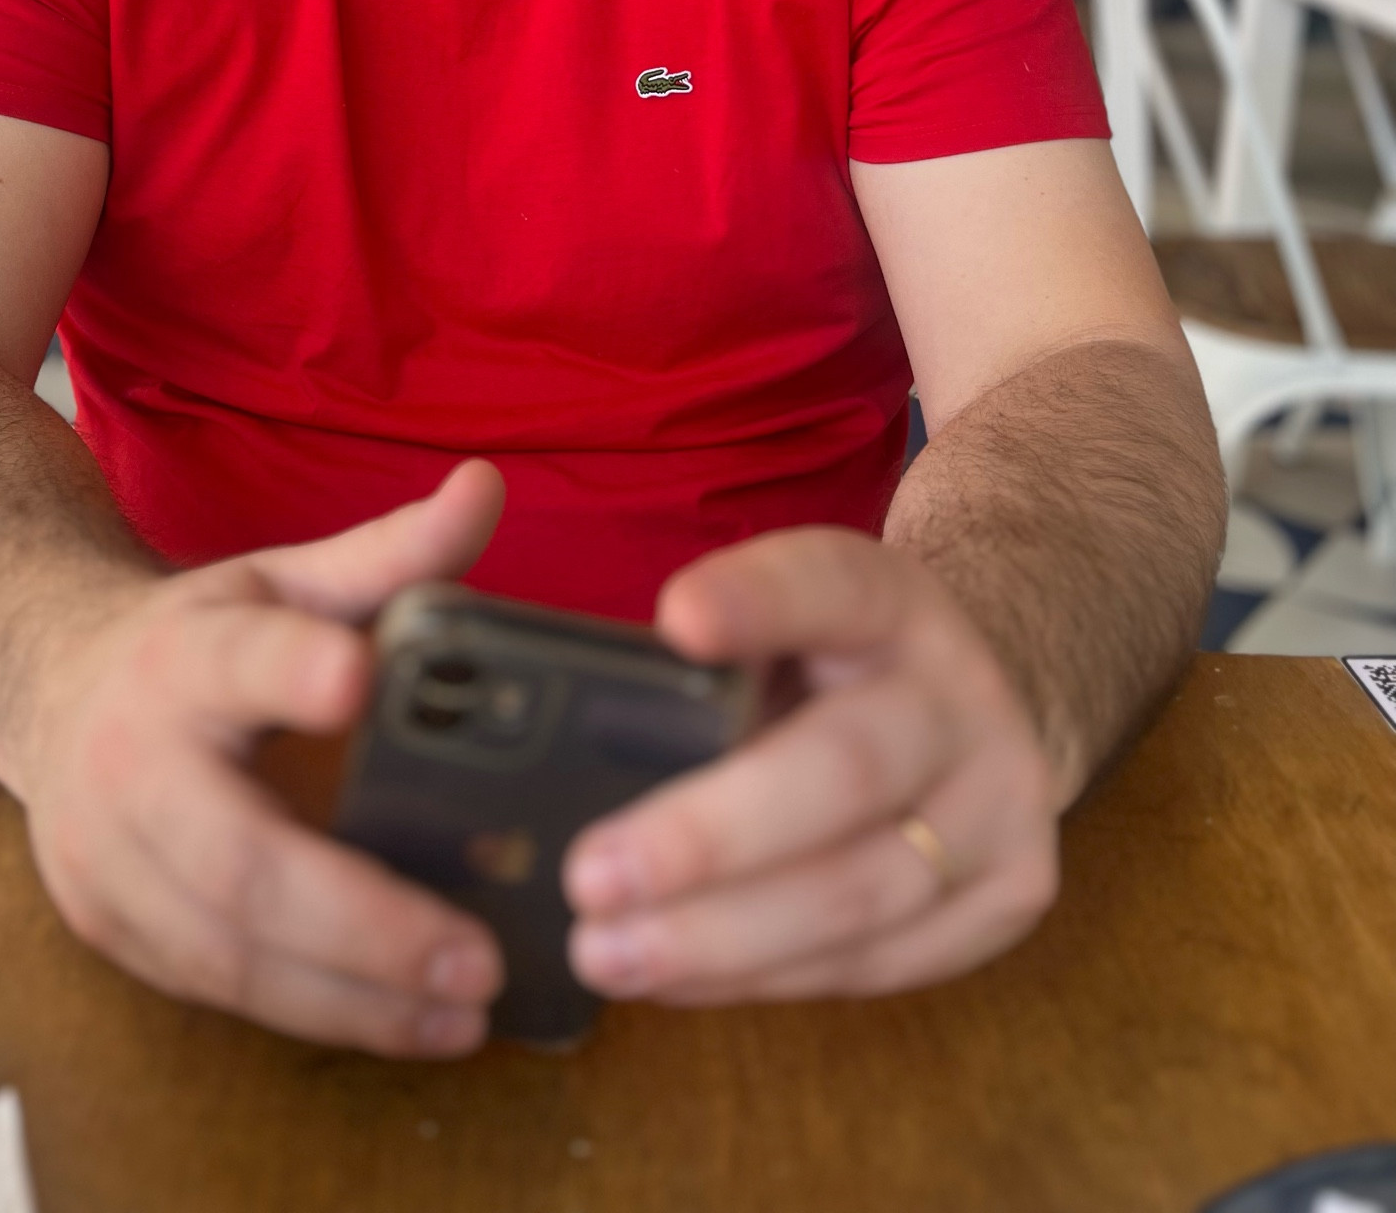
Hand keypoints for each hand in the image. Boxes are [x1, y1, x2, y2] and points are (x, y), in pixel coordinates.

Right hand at [19, 462, 507, 1055]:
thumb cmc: (201, 638)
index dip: (292, 669)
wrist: (51, 689)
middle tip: (476, 955)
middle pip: (239, 859)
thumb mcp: (287, 579)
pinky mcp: (113, 931)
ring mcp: (109, 860)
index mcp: (185, 655)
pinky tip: (406, 1021)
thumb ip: (392, 551)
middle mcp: (133, 762)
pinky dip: (319, 1014)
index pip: (238, 659)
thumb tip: (486, 487)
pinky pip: (220, 990)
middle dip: (362, 921)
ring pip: (230, 952)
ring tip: (467, 1012)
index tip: (356, 679)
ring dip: (355, 999)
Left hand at [562, 528, 1059, 1003]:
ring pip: (862, 890)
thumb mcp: (783, 620)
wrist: (983, 707)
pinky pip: (881, 959)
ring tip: (608, 954)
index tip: (674, 620)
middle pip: (844, 768)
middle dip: (710, 836)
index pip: (827, 583)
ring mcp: (1003, 796)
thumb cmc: (831, 668)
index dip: (756, 599)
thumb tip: (549, 721)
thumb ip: (705, 652)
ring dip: (722, 939)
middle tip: (589, 878)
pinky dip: (767, 978)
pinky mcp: (1015, 891)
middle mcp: (957, 691)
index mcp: (887, 598)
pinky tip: (681, 981)